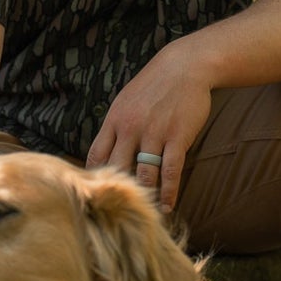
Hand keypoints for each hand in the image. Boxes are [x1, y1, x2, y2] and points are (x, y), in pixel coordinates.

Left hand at [85, 40, 214, 210]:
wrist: (186, 66)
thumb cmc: (155, 85)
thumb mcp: (126, 101)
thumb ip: (115, 126)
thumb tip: (105, 153)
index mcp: (114, 120)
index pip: (96, 156)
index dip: (94, 178)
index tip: (96, 194)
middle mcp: (130, 129)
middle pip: (117, 169)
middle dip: (116, 191)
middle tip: (116, 212)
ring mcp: (154, 133)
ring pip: (144, 174)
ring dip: (144, 196)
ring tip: (144, 213)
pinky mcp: (177, 137)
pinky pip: (171, 171)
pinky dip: (168, 192)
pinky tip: (167, 206)